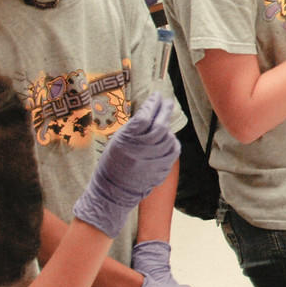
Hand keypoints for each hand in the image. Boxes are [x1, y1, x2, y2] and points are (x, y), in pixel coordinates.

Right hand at [71, 93, 179, 238]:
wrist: (114, 190)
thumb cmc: (113, 162)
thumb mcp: (118, 140)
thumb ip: (134, 127)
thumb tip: (151, 110)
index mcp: (126, 141)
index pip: (144, 117)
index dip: (151, 104)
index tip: (155, 96)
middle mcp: (141, 150)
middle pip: (159, 125)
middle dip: (164, 110)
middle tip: (167, 101)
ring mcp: (153, 160)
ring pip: (168, 137)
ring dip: (167, 126)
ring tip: (165, 119)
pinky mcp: (161, 169)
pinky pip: (173, 150)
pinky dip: (172, 141)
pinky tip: (168, 137)